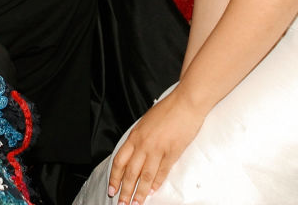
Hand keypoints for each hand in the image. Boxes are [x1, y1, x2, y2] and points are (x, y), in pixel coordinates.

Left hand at [108, 86, 203, 204]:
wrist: (186, 103)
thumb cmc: (168, 109)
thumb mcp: (146, 122)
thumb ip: (140, 138)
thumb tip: (135, 153)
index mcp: (135, 136)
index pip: (120, 161)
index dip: (115, 177)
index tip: (112, 189)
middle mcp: (143, 144)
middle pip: (130, 173)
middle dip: (125, 191)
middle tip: (122, 203)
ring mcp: (158, 149)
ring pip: (145, 176)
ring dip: (140, 192)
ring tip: (137, 203)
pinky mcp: (172, 152)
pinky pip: (162, 171)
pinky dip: (156, 183)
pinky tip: (153, 191)